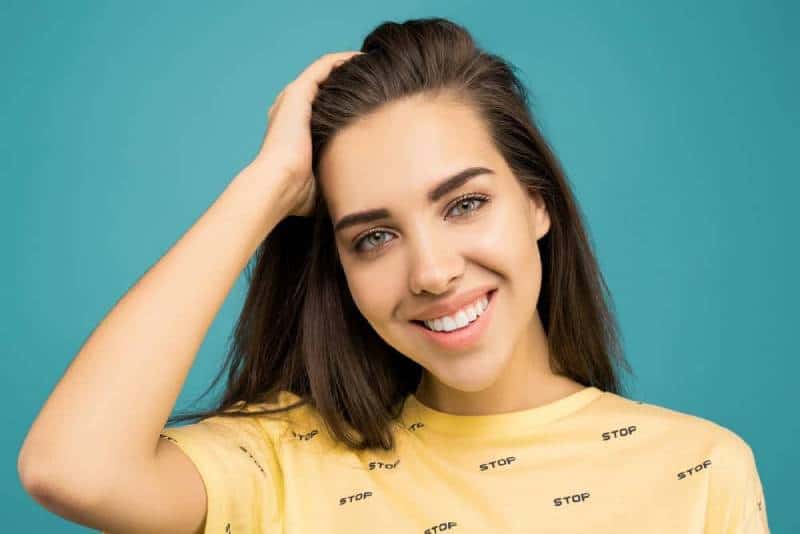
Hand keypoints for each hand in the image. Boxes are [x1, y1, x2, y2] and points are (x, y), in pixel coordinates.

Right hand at [253, 51, 363, 216]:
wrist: (278, 186)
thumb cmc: (297, 194)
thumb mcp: (322, 182)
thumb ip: (336, 179)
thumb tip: (361, 197)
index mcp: (294, 130)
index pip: (322, 108)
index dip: (345, 103)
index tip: (371, 104)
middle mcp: (291, 110)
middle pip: (324, 87)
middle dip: (349, 83)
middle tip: (377, 82)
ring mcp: (293, 99)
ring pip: (324, 73)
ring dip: (348, 67)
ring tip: (373, 66)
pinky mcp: (297, 93)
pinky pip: (324, 67)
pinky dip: (343, 60)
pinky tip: (363, 60)